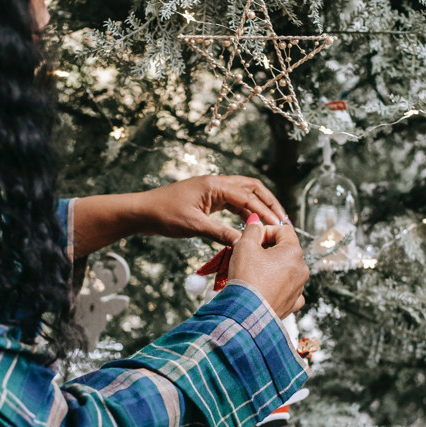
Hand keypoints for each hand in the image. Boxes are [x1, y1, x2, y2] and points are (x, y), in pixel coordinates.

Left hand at [136, 175, 287, 245]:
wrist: (143, 212)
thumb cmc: (164, 215)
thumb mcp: (194, 226)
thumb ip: (220, 233)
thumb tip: (244, 243)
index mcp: (214, 184)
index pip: (247, 195)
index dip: (264, 211)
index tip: (278, 226)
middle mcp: (216, 183)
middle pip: (252, 188)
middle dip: (268, 202)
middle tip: (283, 220)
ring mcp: (213, 190)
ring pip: (244, 194)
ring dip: (259, 207)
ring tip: (273, 223)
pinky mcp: (209, 200)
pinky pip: (233, 202)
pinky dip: (245, 212)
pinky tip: (252, 225)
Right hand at [228, 218, 308, 318]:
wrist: (246, 314)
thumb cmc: (247, 278)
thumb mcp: (245, 245)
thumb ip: (252, 229)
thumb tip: (256, 221)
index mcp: (294, 251)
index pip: (284, 230)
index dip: (266, 231)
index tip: (253, 239)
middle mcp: (302, 269)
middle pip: (285, 249)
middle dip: (268, 249)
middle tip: (250, 254)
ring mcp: (299, 288)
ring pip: (286, 269)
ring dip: (272, 267)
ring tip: (253, 272)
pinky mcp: (293, 304)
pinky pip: (287, 289)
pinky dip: (277, 286)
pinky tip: (264, 287)